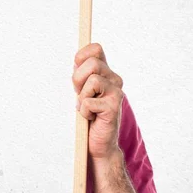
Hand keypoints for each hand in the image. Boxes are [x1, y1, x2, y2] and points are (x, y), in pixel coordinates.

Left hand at [72, 43, 123, 159]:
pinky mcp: (114, 106)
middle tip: (80, 95)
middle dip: (78, 80)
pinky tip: (91, 118)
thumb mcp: (81, 91)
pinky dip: (83, 112)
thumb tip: (76, 59)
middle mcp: (114, 79)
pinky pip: (88, 102)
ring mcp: (116, 92)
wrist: (98, 142)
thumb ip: (81, 74)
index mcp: (106, 72)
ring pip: (91, 81)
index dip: (82, 57)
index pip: (96, 49)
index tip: (78, 73)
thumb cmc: (88, 116)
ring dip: (81, 98)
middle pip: (91, 63)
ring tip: (87, 108)